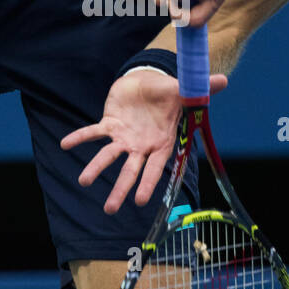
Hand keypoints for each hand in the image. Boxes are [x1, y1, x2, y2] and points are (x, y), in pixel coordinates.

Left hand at [60, 66, 227, 213]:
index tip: (139, 201)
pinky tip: (64, 144)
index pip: (155, 168)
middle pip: (130, 171)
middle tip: (110, 209)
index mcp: (161, 143)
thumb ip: (202, 88)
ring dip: (95, 168)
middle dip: (120, 189)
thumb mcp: (185, 90)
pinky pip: (93, 131)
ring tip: (83, 181)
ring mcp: (124, 137)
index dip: (148, 183)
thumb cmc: (170, 93)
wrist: (149, 82)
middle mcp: (141, 146)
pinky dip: (79, 137)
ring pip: (108, 156)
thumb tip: (224, 79)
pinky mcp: (110, 123)